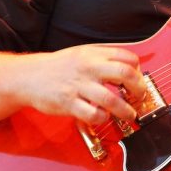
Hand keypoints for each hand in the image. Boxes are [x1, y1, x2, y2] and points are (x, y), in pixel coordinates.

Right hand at [18, 44, 146, 125]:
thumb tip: (130, 66)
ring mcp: (79, 86)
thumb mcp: (83, 52)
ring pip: (111, 99)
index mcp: (94, 54)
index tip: (138, 80)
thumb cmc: (60, 66)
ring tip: (129, 114)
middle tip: (140, 97)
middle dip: (138, 88)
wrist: (29, 76)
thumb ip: (104, 57)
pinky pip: (93, 114)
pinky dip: (103, 118)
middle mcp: (89, 67)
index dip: (138, 70)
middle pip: (125, 74)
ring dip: (125, 110)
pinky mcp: (69, 103)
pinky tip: (103, 117)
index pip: (127, 57)